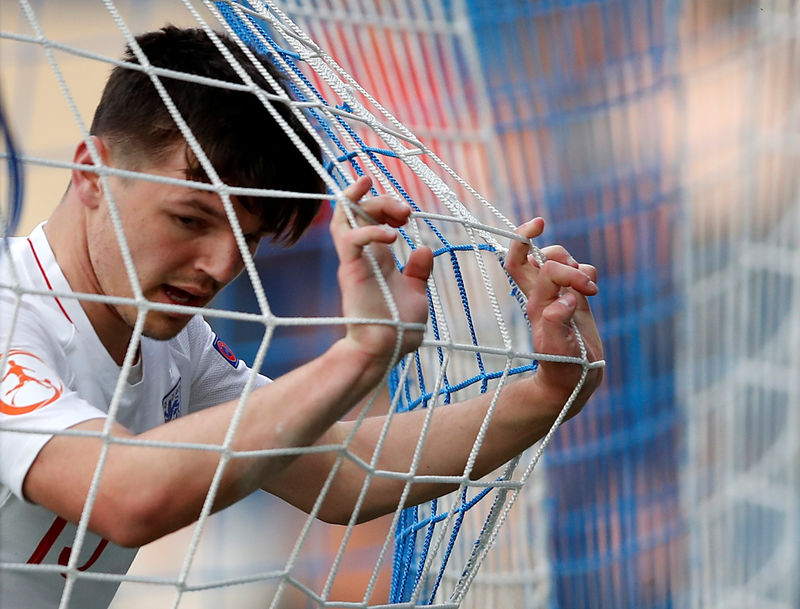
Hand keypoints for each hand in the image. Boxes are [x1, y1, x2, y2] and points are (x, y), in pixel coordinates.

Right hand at [331, 177, 432, 368]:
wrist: (385, 350)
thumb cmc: (398, 327)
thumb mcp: (416, 293)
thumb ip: (418, 273)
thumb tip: (425, 250)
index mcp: (377, 257)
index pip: (368, 217)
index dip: (385, 205)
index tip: (408, 213)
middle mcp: (362, 254)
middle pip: (356, 209)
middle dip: (382, 200)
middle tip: (407, 212)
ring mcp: (354, 261)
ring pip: (344, 216)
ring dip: (367, 204)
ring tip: (398, 212)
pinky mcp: (350, 270)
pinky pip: (349, 239)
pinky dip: (369, 230)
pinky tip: (392, 236)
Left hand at [504, 218, 603, 417]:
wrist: (574, 382)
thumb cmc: (562, 368)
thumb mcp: (556, 350)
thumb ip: (557, 323)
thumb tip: (563, 301)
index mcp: (534, 301)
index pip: (518, 261)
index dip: (522, 238)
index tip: (539, 224)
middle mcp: (542, 294)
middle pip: (542, 255)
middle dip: (564, 259)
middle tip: (584, 285)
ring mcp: (560, 295)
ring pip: (564, 261)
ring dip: (578, 268)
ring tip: (588, 291)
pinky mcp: (577, 299)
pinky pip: (583, 272)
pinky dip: (588, 274)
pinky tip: (591, 292)